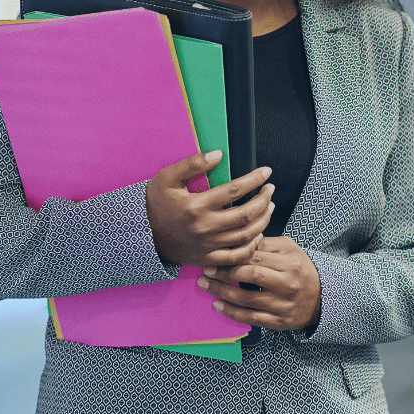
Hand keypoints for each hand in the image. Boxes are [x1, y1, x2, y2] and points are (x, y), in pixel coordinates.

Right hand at [145, 150, 274, 265]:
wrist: (143, 233)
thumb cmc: (156, 202)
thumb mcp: (167, 177)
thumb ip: (193, 164)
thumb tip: (219, 154)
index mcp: (197, 205)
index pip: (235, 190)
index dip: (254, 179)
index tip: (266, 172)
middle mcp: (205, 227)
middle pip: (246, 214)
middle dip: (264, 200)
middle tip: (270, 189)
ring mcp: (208, 245)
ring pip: (246, 235)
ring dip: (263, 220)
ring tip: (269, 207)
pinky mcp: (208, 258)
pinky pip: (237, 256)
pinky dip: (252, 246)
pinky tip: (258, 234)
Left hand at [198, 236, 321, 330]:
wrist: (325, 297)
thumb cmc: (301, 268)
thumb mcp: (289, 249)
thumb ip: (266, 243)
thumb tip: (240, 238)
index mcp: (288, 263)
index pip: (255, 257)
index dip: (232, 256)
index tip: (214, 254)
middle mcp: (286, 284)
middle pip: (250, 276)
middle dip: (224, 272)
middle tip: (206, 269)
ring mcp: (283, 305)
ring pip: (247, 299)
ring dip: (222, 292)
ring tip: (205, 285)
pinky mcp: (280, 322)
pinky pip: (252, 318)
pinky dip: (232, 312)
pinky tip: (218, 305)